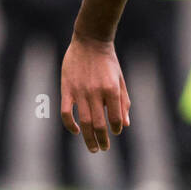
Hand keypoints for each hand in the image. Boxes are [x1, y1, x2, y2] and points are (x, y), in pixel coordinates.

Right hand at [61, 33, 129, 151]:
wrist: (90, 41)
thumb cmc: (108, 62)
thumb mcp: (120, 80)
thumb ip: (123, 102)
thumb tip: (124, 125)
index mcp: (111, 90)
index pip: (114, 118)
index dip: (115, 129)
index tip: (115, 132)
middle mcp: (96, 93)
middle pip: (99, 125)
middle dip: (102, 140)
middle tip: (103, 149)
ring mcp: (80, 92)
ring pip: (83, 122)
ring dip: (89, 138)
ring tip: (93, 148)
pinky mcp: (66, 89)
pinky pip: (66, 112)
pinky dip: (70, 125)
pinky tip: (76, 131)